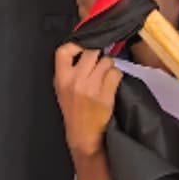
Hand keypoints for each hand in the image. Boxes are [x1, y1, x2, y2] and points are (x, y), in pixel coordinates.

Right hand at [54, 42, 122, 157]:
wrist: (82, 134)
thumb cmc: (73, 111)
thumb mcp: (62, 89)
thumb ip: (69, 71)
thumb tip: (82, 49)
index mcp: (62, 79)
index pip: (64, 51)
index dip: (75, 45)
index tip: (82, 48)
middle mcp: (76, 80)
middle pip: (91, 52)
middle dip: (98, 55)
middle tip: (98, 64)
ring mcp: (91, 86)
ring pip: (107, 60)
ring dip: (109, 66)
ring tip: (105, 76)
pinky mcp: (106, 93)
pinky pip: (116, 73)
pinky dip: (116, 76)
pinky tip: (111, 84)